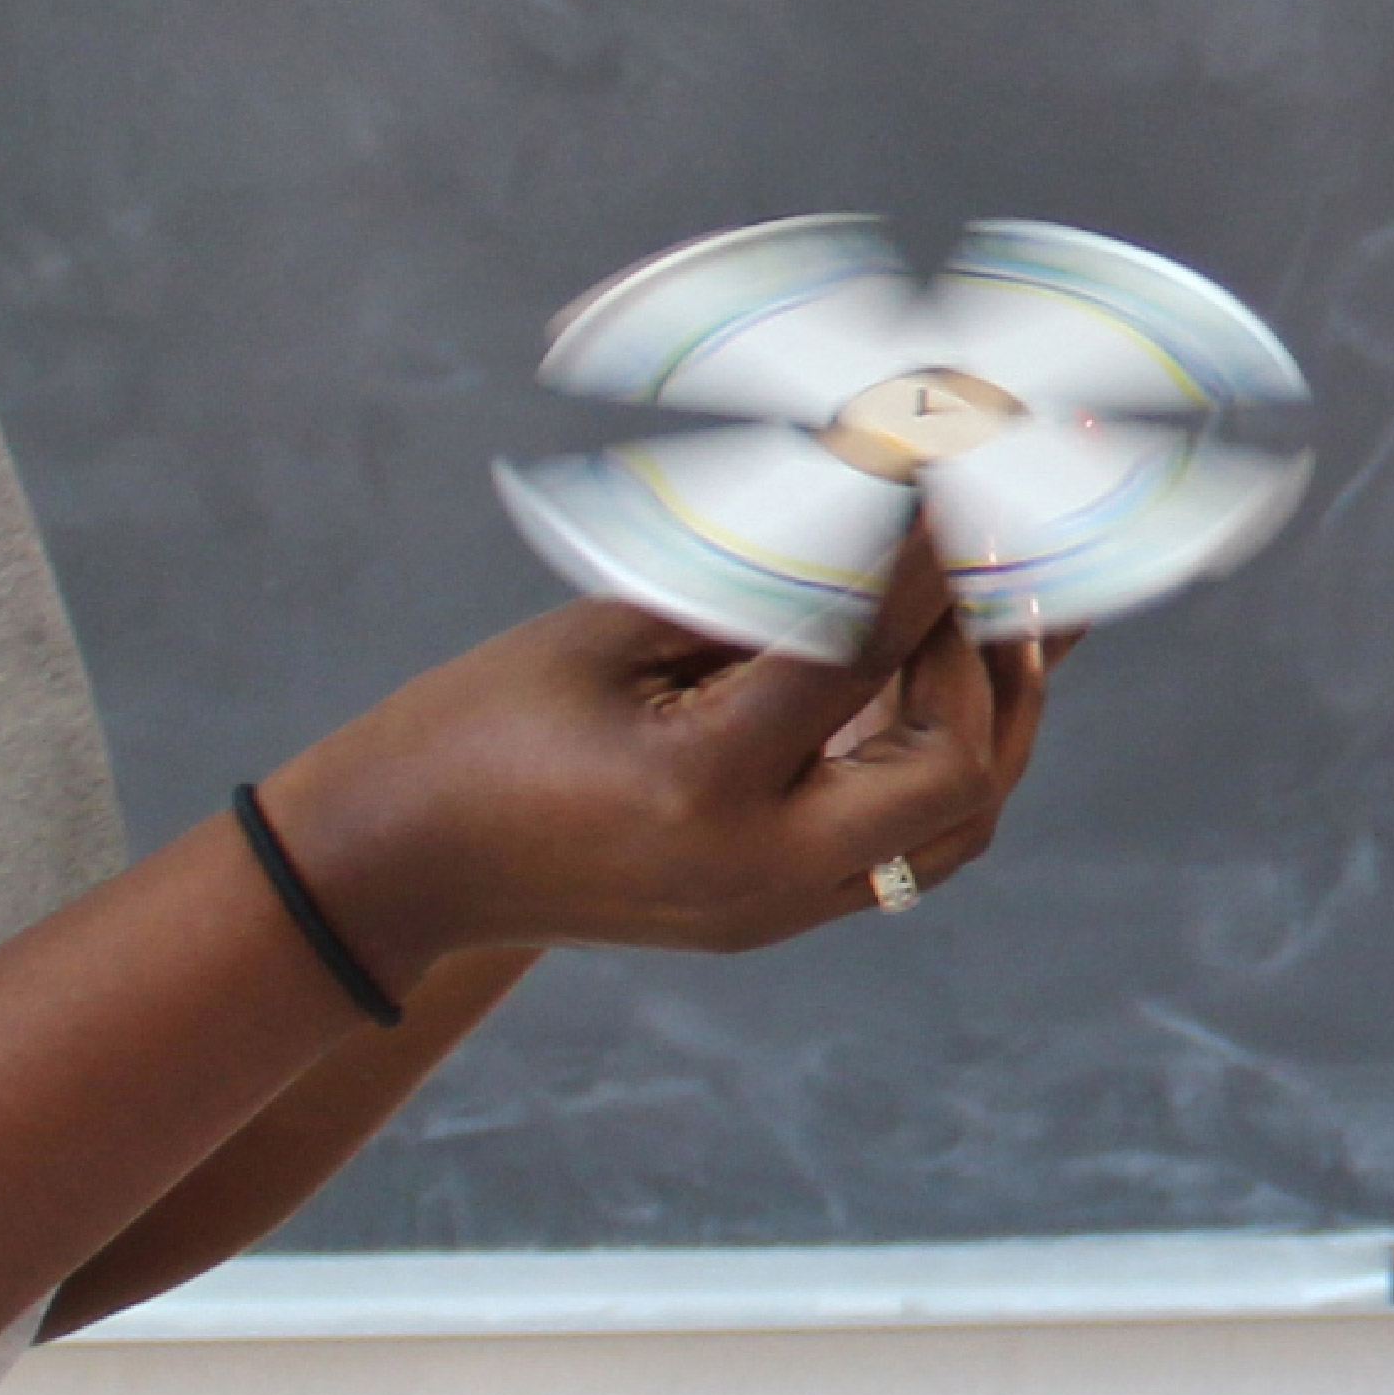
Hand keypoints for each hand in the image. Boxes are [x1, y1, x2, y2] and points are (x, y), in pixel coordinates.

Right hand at [267, 538, 1056, 965]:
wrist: (400, 866)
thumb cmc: (481, 721)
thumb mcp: (612, 632)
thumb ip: (758, 583)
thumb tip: (884, 510)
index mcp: (704, 784)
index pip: (865, 653)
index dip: (925, 556)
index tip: (957, 479)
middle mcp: (760, 867)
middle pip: (956, 770)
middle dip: (982, 657)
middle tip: (972, 563)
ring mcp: (776, 908)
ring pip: (957, 826)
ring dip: (990, 720)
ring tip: (993, 618)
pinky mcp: (776, 916)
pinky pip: (911, 850)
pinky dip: (944, 764)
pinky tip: (942, 681)